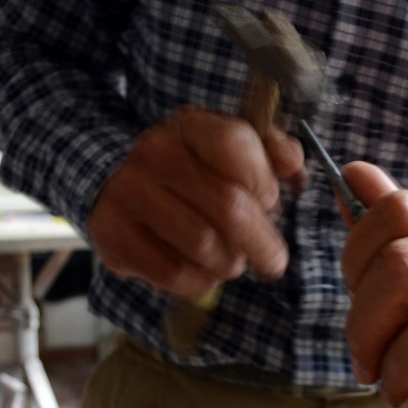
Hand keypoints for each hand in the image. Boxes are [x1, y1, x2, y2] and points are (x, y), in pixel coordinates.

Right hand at [88, 105, 304, 299]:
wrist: (120, 189)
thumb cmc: (195, 175)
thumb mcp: (234, 153)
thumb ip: (273, 152)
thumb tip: (292, 164)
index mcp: (189, 126)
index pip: (235, 143)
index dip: (263, 181)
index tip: (270, 202)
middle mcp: (154, 153)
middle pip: (228, 206)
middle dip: (261, 242)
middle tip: (273, 261)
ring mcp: (129, 194)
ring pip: (203, 245)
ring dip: (229, 263)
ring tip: (231, 261)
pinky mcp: (114, 236)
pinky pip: (174, 274)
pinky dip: (200, 282)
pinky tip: (203, 272)